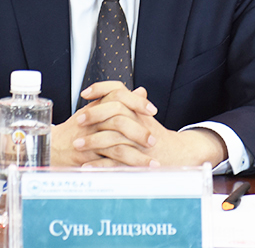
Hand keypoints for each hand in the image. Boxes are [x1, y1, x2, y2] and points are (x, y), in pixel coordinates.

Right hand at [50, 81, 157, 166]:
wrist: (51, 146)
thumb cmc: (74, 129)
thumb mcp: (96, 110)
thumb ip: (119, 101)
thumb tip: (141, 92)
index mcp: (97, 106)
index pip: (118, 94)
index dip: (137, 101)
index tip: (152, 111)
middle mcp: (92, 120)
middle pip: (119, 119)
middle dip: (140, 131)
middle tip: (154, 140)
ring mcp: (89, 138)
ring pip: (116, 143)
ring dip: (137, 155)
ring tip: (152, 163)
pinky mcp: (86, 156)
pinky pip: (107, 162)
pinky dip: (123, 168)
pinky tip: (136, 173)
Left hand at [72, 82, 229, 168]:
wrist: (177, 154)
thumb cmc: (156, 134)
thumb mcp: (143, 114)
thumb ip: (130, 101)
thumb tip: (117, 90)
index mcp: (137, 108)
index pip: (118, 90)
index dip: (100, 89)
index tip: (84, 94)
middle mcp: (138, 121)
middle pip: (114, 112)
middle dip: (93, 116)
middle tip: (77, 121)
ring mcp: (137, 141)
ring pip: (112, 137)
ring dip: (92, 142)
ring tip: (77, 145)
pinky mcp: (136, 160)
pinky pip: (115, 161)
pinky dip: (99, 164)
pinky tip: (86, 165)